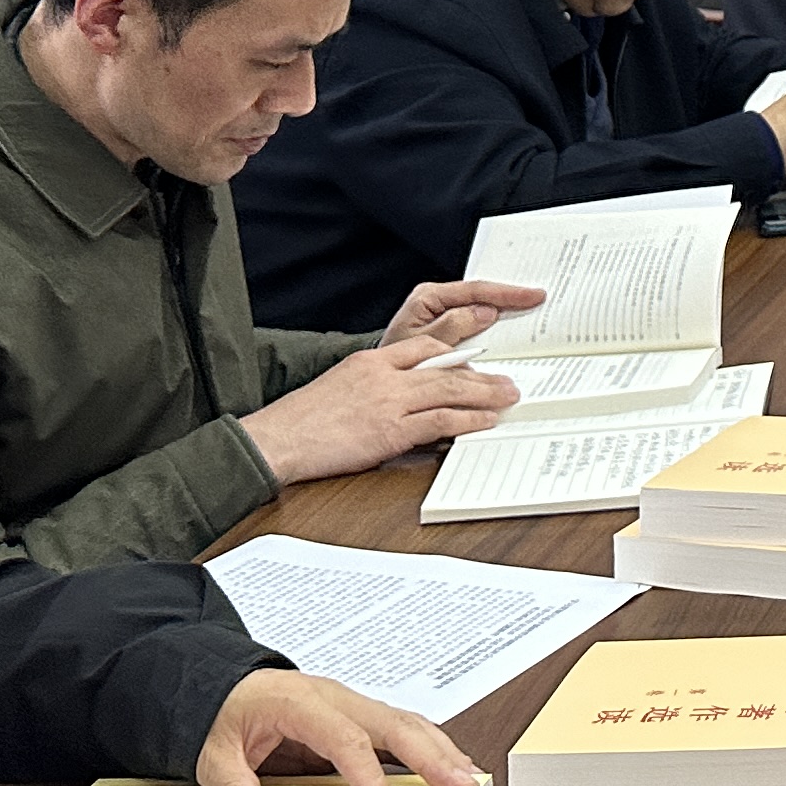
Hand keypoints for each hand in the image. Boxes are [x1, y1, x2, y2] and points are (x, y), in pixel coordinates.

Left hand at [194, 668, 486, 785]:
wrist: (224, 683)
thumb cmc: (225, 710)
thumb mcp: (213, 750)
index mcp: (302, 703)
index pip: (346, 741)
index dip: (370, 778)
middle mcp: (337, 700)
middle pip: (395, 725)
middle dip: (433, 758)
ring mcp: (354, 707)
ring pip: (408, 725)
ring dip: (442, 752)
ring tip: (468, 782)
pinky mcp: (360, 719)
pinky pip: (402, 731)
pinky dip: (432, 748)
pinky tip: (450, 768)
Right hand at [237, 332, 522, 488]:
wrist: (277, 439)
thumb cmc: (303, 421)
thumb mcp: (339, 387)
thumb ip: (373, 385)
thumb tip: (402, 396)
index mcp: (370, 361)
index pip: (422, 346)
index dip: (454, 350)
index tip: (476, 355)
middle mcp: (384, 376)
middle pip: (445, 366)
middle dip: (481, 373)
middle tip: (508, 379)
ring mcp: (389, 402)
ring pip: (449, 390)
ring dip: (485, 394)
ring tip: (509, 397)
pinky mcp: (390, 431)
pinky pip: (440, 421)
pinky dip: (468, 421)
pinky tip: (485, 421)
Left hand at [377, 278, 539, 351]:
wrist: (381, 385)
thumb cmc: (393, 365)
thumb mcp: (419, 344)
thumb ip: (450, 327)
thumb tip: (484, 312)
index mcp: (429, 298)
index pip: (476, 290)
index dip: (507, 293)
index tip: (532, 296)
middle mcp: (438, 301)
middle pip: (483, 295)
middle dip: (512, 297)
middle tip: (541, 299)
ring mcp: (446, 315)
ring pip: (484, 309)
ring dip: (507, 313)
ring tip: (534, 313)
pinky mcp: (451, 331)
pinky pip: (479, 325)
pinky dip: (497, 328)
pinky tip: (513, 332)